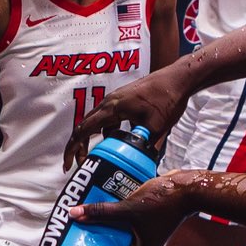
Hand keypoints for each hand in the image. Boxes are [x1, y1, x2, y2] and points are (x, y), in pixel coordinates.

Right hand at [67, 65, 190, 165]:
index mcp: (112, 108)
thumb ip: (143, 147)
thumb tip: (139, 166)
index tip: (68, 165)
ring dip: (94, 140)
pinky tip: (118, 143)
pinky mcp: (123, 101)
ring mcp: (116, 100)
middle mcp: (109, 103)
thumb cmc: (166, 98)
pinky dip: (107, 132)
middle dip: (79, 146)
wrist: (177, 79)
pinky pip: (109, 119)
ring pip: (97, 123)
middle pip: (85, 126)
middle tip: (79, 165)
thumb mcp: (155, 126)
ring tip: (98, 157)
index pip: (84, 129)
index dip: (73, 148)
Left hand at [71, 170, 199, 245]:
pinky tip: (105, 197)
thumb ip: (101, 212)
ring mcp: (147, 226)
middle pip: (114, 235)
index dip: (94, 241)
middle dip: (98, 226)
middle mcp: (144, 240)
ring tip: (88, 208)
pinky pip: (127, 212)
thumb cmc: (163, 202)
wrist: (187, 187)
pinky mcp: (148, 212)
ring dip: (107, 215)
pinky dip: (117, 207)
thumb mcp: (127, 209)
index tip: (77, 235)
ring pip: (120, 222)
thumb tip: (75, 213)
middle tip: (79, 220)